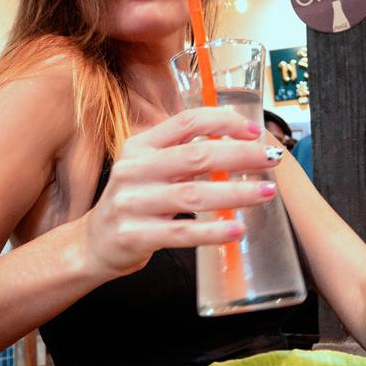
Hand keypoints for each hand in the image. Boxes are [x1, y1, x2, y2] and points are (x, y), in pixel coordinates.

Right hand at [83, 106, 282, 277]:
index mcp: (139, 146)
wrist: (94, 243)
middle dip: (240, 156)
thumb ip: (181, 155)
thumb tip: (238, 145)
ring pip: (193, 195)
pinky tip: (236, 230)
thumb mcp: (147, 169)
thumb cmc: (133, 203)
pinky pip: (181, 233)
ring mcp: (132, 203)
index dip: (223, 122)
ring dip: (235, 193)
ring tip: (265, 193)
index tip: (254, 131)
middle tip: (271, 160)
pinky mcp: (135, 235)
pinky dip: (212, 232)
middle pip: (196, 156)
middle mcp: (134, 170)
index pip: (186, 123)